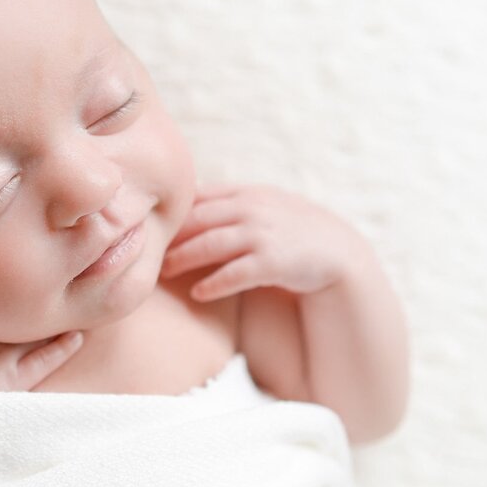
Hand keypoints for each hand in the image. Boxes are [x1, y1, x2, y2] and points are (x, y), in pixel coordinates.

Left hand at [160, 183, 369, 301]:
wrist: (339, 253)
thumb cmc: (291, 232)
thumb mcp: (263, 207)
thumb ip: (228, 204)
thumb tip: (185, 205)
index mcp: (247, 193)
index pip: (199, 197)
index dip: (173, 212)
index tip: (150, 227)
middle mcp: (253, 209)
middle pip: (198, 219)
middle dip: (171, 237)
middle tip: (147, 253)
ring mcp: (263, 233)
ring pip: (211, 244)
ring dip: (184, 259)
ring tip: (165, 272)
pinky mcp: (273, 261)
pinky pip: (235, 273)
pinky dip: (214, 283)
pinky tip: (199, 293)